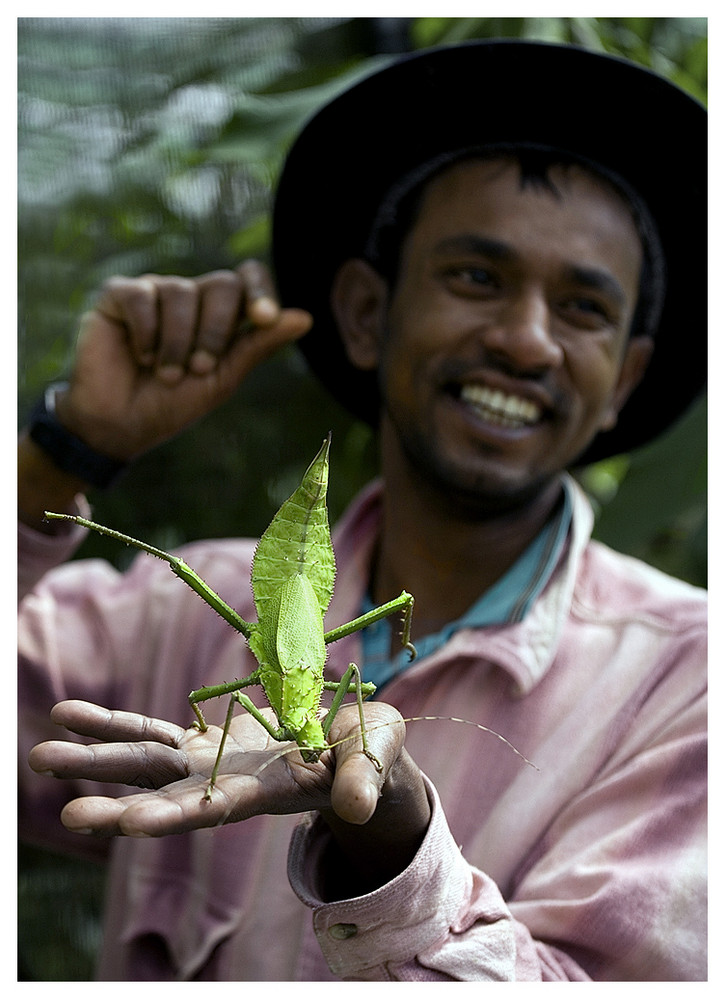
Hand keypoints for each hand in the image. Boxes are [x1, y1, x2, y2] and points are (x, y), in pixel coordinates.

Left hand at [27, 700, 429, 863]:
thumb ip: (366, 778)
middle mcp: (229, 785)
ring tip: (41, 754)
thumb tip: (355, 805)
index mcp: (271, 792)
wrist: (355, 747)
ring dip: (95, 759)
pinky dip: (113, 724)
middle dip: (116, 802)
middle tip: (65, 818)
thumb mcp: (378, 759)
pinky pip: (153, 731)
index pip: (217, 808)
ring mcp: (213, 761)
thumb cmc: (374, 754)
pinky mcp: (208, 740)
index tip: (129, 823)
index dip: (176, 814)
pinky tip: (69, 713)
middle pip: (166, 795)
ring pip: (147, 762)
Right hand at [54, 262, 311, 460]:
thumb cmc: (172, 404)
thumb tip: (306, 317)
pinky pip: (142, 295)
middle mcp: (190, 296)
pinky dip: (146, 332)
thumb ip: (258, 345)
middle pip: (221, 284)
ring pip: (180, 291)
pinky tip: (139, 356)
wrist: (120, 426)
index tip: (263, 317)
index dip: (260, 290)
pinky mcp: (118, 295)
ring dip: (176, 342)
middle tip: (198, 369)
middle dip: (215, 330)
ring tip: (165, 374)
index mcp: (220, 314)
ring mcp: (155, 292)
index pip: (248, 279)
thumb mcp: (222, 379)